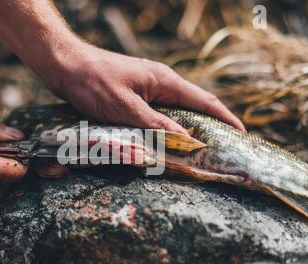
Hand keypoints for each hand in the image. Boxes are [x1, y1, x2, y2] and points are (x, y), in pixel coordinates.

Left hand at [47, 43, 244, 134]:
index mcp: (164, 81)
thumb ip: (156, 124)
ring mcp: (147, 91)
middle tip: (222, 151)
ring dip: (186, 132)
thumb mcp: (125, 107)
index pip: (204, 101)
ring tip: (199, 153)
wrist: (65, 65)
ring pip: (174, 115)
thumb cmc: (93, 82)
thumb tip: (187, 140)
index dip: (225, 118)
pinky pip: (157, 117)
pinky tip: (166, 144)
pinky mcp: (134, 98)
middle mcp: (160, 85)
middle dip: (210, 128)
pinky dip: (165, 131)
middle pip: (193, 109)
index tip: (242, 134)